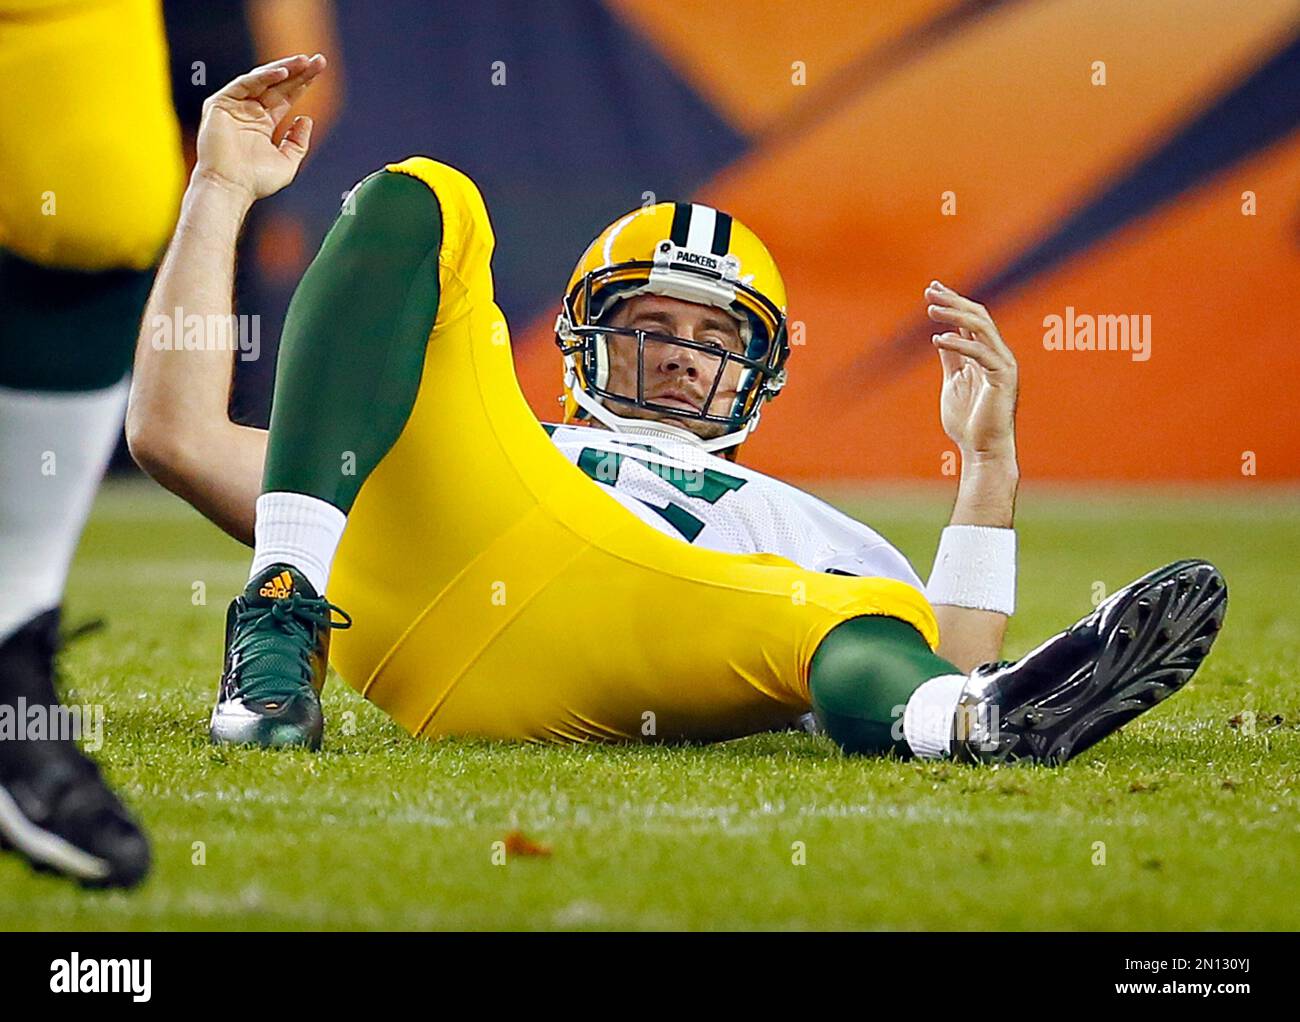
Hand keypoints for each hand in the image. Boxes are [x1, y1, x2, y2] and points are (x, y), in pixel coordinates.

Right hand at [194, 54, 326, 202]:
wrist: (230, 187)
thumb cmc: (256, 180)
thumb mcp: (288, 161)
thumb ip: (298, 141)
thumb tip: (306, 120)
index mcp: (262, 123)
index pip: (286, 96)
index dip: (303, 83)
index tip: (319, 69)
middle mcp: (248, 111)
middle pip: (277, 85)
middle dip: (298, 72)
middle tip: (318, 61)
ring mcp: (234, 106)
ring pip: (262, 80)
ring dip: (284, 69)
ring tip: (305, 62)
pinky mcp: (220, 104)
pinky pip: (244, 84)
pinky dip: (263, 77)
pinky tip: (283, 72)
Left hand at [926, 281, 1018, 465]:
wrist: (981, 450)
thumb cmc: (968, 422)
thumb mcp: (954, 383)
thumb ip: (952, 360)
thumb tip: (941, 337)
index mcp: (987, 355)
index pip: (971, 320)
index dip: (953, 302)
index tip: (932, 288)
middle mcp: (998, 355)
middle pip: (978, 317)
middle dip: (954, 301)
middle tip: (930, 290)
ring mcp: (1003, 364)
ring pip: (981, 328)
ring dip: (955, 316)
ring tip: (931, 310)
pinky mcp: (1003, 378)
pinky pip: (979, 353)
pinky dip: (959, 344)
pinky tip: (938, 340)